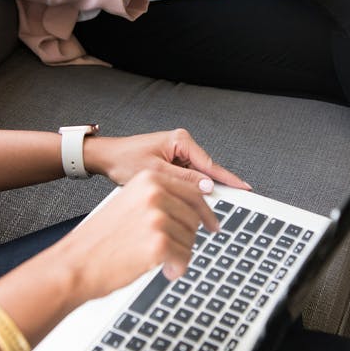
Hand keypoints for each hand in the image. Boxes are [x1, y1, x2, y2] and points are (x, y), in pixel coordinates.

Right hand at [59, 170, 218, 301]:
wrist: (75, 264)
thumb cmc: (98, 240)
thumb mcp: (128, 204)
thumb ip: (158, 200)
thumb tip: (190, 209)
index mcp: (148, 179)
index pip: (192, 191)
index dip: (205, 211)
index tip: (213, 222)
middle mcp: (155, 194)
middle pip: (194, 216)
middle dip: (188, 237)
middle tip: (176, 249)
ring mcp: (157, 217)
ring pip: (191, 238)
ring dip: (180, 253)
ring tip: (161, 260)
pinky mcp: (159, 243)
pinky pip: (185, 257)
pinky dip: (178, 268)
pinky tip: (165, 270)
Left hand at [84, 128, 250, 191]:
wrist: (105, 158)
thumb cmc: (124, 160)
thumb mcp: (154, 173)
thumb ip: (182, 180)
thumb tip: (207, 187)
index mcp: (180, 141)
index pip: (209, 163)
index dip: (227, 178)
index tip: (243, 187)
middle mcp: (181, 145)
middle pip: (205, 171)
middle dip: (212, 190)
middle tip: (224, 207)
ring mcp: (177, 154)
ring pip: (196, 177)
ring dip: (197, 192)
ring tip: (202, 210)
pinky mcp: (172, 163)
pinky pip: (187, 178)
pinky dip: (188, 191)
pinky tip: (188, 202)